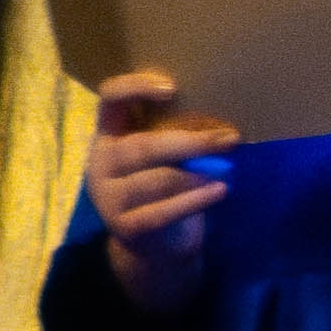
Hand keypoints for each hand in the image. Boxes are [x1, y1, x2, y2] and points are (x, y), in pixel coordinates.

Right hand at [83, 68, 238, 308]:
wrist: (153, 243)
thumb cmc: (165, 183)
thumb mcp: (165, 154)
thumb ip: (177, 132)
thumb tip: (220, 121)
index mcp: (109, 133)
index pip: (110, 98)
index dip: (135, 87)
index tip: (173, 88)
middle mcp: (101, 162)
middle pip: (142, 146)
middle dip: (190, 143)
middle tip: (229, 139)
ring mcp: (109, 197)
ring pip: (156, 181)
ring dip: (196, 174)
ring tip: (226, 169)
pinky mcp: (125, 226)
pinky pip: (162, 212)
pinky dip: (194, 201)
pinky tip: (220, 191)